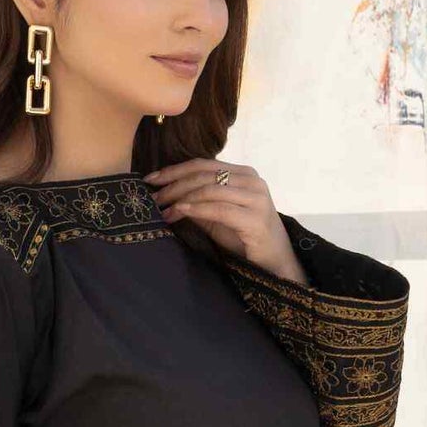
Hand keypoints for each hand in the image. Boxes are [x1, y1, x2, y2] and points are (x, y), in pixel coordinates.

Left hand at [144, 157, 306, 285]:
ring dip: (181, 198)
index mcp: (243, 174)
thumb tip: (166, 195)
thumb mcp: (215, 216)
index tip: (151, 179)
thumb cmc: (244, 238)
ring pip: (210, 189)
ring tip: (163, 210)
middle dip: (174, 185)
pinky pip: (220, 209)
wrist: (275, 262)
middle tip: (153, 198)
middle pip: (204, 175)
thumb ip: (196, 203)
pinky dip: (197, 209)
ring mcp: (256, 198)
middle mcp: (252, 180)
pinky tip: (180, 212)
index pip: (203, 164)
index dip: (175, 170)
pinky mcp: (256, 218)